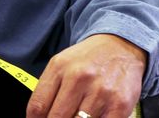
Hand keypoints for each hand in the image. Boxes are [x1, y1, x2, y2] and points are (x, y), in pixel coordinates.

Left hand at [26, 34, 145, 117]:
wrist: (121, 47)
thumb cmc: (88, 60)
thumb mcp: (61, 65)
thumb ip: (47, 90)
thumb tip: (39, 117)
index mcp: (59, 67)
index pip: (37, 106)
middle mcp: (79, 78)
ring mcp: (100, 92)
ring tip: (77, 115)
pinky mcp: (120, 105)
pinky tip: (93, 117)